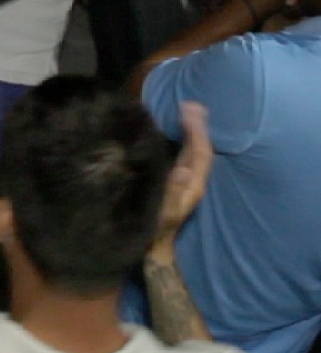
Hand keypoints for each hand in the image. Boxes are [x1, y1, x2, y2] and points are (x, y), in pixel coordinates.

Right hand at [151, 102, 211, 256]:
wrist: (154, 248)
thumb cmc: (155, 231)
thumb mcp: (163, 214)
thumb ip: (173, 193)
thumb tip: (183, 171)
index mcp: (192, 186)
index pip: (198, 153)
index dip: (196, 131)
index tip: (188, 109)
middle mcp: (192, 182)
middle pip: (199, 149)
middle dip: (197, 126)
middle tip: (191, 103)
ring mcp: (184, 183)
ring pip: (192, 152)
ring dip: (191, 132)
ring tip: (186, 112)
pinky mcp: (175, 184)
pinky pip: (182, 157)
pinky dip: (182, 141)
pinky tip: (175, 134)